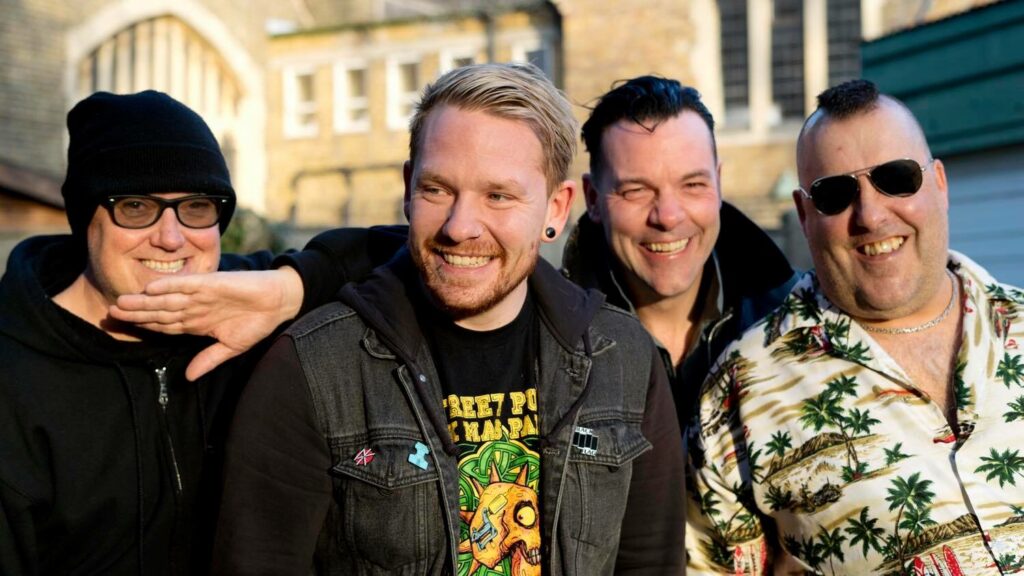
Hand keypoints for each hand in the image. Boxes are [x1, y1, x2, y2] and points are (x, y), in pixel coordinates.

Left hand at [110, 267, 303, 379]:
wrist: (278, 302)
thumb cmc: (257, 322)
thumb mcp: (231, 347)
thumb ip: (208, 360)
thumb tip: (188, 378)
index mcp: (197, 322)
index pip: (164, 325)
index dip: (143, 327)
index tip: (121, 329)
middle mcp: (194, 307)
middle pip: (159, 311)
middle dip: (136, 313)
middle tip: (111, 313)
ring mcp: (201, 294)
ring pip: (167, 298)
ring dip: (144, 301)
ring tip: (122, 302)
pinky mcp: (212, 283)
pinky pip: (187, 284)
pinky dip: (170, 285)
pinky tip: (151, 288)